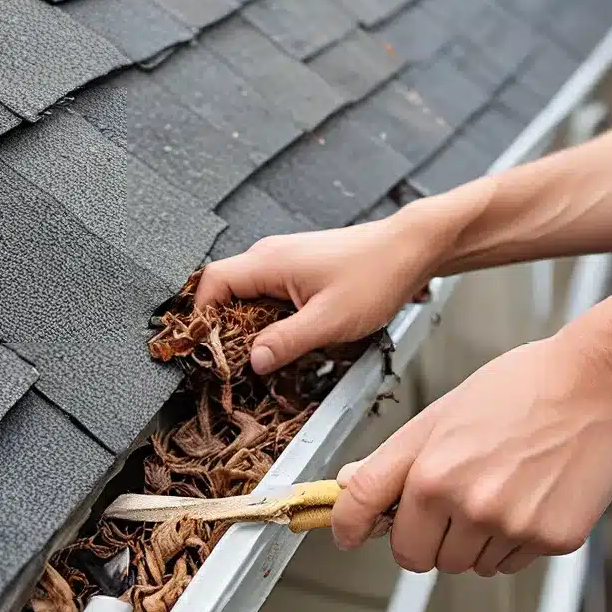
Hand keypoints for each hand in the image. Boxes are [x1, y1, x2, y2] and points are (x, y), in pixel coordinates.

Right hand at [195, 211, 439, 373]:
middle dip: (225, 328)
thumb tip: (252, 361)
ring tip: (264, 355)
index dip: (200, 318)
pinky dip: (271, 318)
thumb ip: (286, 342)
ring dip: (251, 326)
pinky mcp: (300, 269)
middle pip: (225, 292)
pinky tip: (288, 338)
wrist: (410, 248)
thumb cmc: (376, 274)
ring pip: (249, 296)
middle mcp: (270, 256)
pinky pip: (270, 294)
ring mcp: (285, 260)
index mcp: (268, 262)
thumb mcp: (329, 320)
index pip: (211, 284)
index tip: (205, 350)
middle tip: (235, 363)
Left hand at [330, 331, 611, 574]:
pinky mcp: (551, 540)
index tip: (349, 534)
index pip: (368, 518)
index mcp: (432, 471)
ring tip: (503, 486)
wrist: (597, 383)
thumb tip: (347, 486)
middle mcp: (467, 505)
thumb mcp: (443, 413)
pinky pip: (512, 563)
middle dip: (429, 535)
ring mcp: (511, 527)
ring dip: (474, 540)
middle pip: (421, 557)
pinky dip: (514, 541)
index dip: (351, 527)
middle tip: (455, 498)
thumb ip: (391, 459)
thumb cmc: (521, 388)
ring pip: (468, 565)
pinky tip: (531, 496)